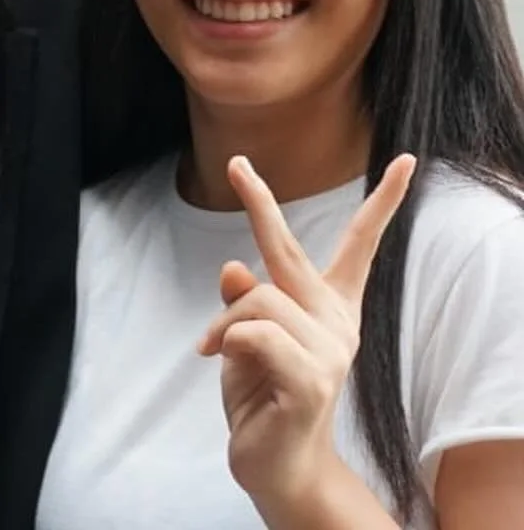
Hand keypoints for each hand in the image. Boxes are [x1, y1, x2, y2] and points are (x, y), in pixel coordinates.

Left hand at [198, 153, 415, 514]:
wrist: (275, 464)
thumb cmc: (261, 393)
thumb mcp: (244, 337)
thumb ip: (244, 300)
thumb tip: (233, 266)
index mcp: (328, 306)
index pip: (360, 246)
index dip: (383, 202)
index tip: (406, 160)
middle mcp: (336, 322)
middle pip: (290, 250)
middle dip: (261, 201)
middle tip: (238, 162)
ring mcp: (330, 351)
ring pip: (255, 298)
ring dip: (225, 323)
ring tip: (220, 353)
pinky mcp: (312, 379)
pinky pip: (255, 333)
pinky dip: (228, 339)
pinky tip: (223, 361)